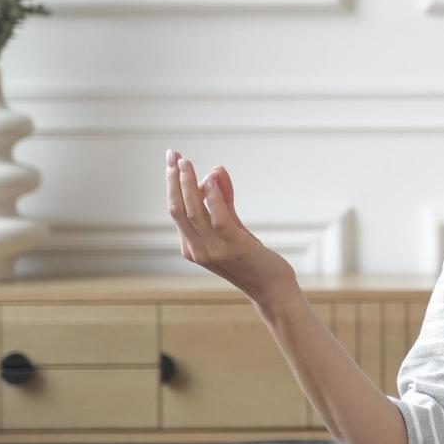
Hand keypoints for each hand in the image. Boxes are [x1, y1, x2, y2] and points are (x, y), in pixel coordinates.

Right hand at [165, 149, 296, 303]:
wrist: (271, 289)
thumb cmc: (250, 258)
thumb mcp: (233, 226)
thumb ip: (223, 200)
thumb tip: (214, 170)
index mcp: (191, 246)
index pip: (175, 210)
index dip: (172, 184)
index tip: (172, 160)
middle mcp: (197, 250)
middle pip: (177, 210)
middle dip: (173, 180)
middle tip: (172, 155)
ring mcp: (214, 251)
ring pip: (193, 213)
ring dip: (188, 185)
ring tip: (186, 162)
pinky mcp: (234, 248)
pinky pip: (219, 219)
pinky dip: (213, 198)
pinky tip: (211, 179)